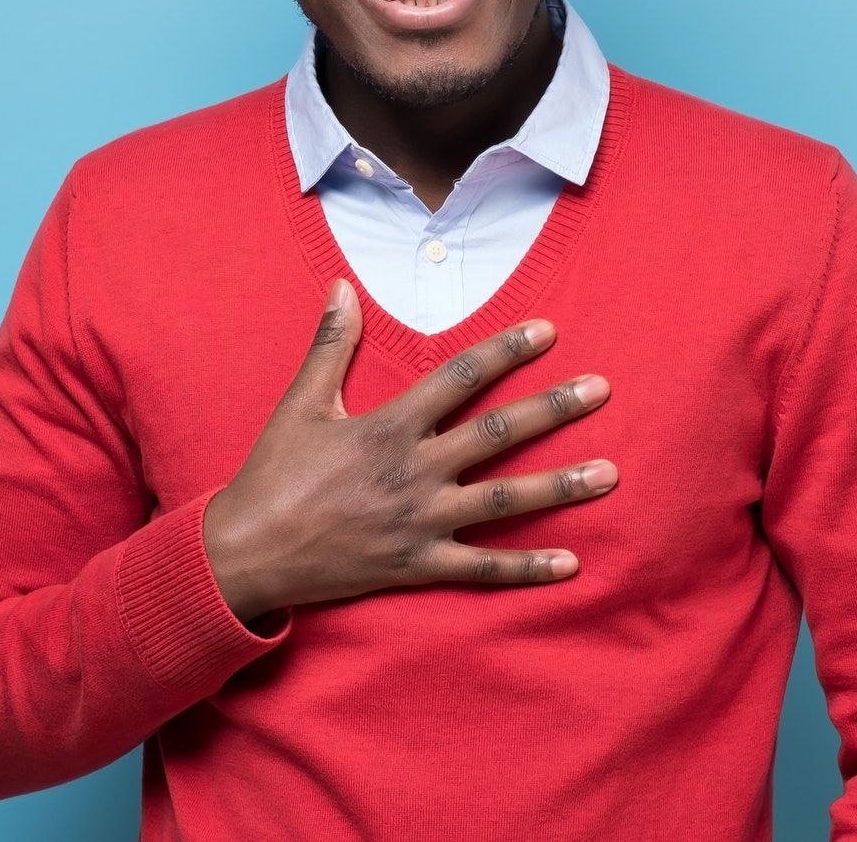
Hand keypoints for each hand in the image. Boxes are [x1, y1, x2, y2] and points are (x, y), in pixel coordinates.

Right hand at [201, 278, 616, 621]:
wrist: (246, 552)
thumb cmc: (273, 475)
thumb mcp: (301, 403)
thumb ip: (331, 345)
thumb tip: (342, 286)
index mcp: (389, 426)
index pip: (460, 377)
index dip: (506, 350)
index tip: (548, 331)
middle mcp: (414, 471)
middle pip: (498, 433)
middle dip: (554, 409)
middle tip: (602, 389)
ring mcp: (420, 521)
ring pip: (504, 500)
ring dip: (560, 486)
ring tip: (609, 472)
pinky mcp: (417, 566)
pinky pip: (481, 569)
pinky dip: (527, 569)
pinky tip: (571, 563)